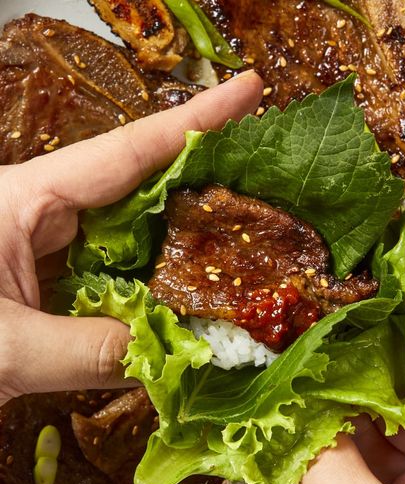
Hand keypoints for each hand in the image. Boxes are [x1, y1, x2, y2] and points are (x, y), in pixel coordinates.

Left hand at [0, 71, 262, 404]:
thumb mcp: (3, 346)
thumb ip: (90, 352)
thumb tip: (177, 359)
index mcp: (27, 199)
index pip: (127, 152)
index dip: (194, 120)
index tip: (249, 90)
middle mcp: (48, 212)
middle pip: (143, 184)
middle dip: (205, 177)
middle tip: (267, 177)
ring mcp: (56, 247)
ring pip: (137, 231)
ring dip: (188, 236)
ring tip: (246, 236)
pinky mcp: (58, 280)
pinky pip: (123, 271)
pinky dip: (159, 282)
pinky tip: (192, 290)